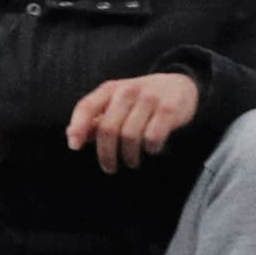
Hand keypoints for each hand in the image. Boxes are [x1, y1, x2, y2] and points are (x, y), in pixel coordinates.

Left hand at [66, 71, 199, 171]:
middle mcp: (128, 90)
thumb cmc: (142, 100)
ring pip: (129, 135)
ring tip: (132, 161)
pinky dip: (150, 148)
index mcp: (111, 89)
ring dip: (129, 155)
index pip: (87, 106)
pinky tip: (151, 150)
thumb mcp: (117, 103)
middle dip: (106, 154)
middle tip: (110, 168)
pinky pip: (153, 136)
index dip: (78, 127)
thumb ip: (96, 119)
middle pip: (108, 128)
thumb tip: (74, 138)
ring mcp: (150, 99)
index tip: (75, 147)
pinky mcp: (169, 109)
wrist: (182, 86)